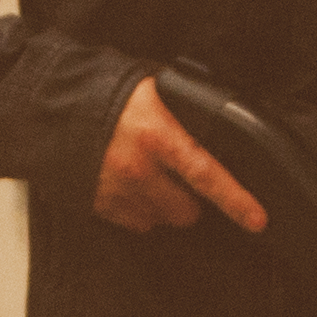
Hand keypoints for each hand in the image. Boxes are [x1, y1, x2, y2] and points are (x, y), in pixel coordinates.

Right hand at [94, 75, 266, 233]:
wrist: (59, 107)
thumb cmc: (113, 95)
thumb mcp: (157, 92)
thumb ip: (188, 113)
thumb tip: (223, 128)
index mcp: (159, 135)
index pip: (206, 174)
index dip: (235, 200)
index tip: (256, 219)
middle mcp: (139, 168)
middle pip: (187, 210)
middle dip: (193, 201)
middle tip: (182, 178)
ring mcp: (120, 191)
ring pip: (163, 219)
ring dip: (165, 205)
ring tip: (153, 178)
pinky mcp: (102, 206)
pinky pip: (138, 223)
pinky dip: (142, 209)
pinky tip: (133, 185)